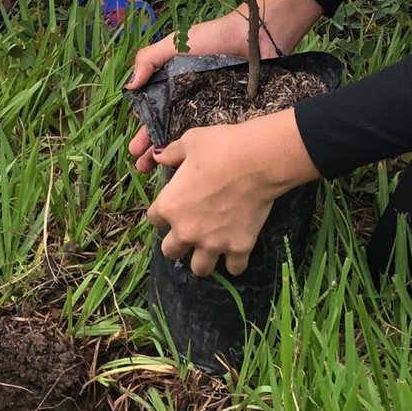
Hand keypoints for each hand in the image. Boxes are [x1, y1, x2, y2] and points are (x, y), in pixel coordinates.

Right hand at [126, 0, 323, 171]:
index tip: (135, 149)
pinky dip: (203, 153)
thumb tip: (130, 87)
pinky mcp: (231, 118)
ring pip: (188, 141)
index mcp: (174, 88)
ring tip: (160, 173)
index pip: (154, 116)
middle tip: (142, 167)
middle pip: (167, 133)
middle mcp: (189, 104)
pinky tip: (194, 168)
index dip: (144, 133)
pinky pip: (214, 138)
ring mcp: (210, 113)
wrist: (254, 35)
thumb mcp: (175, 43)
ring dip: (173, 159)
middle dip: (153, 152)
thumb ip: (149, 59)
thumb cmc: (212, 37)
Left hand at [145, 111, 316, 277]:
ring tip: (211, 246)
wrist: (258, 160)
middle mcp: (187, 230)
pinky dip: (235, 262)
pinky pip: (234, 268)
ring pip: (199, 268)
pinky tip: (237, 250)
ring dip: (203, 258)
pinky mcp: (239, 247)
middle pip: (170, 251)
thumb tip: (159, 156)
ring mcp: (213, 243)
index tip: (174, 206)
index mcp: (170, 206)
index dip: (163, 212)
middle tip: (191, 229)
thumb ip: (171, 152)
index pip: (154, 219)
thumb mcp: (190, 142)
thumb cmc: (221, 147)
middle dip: (178, 242)